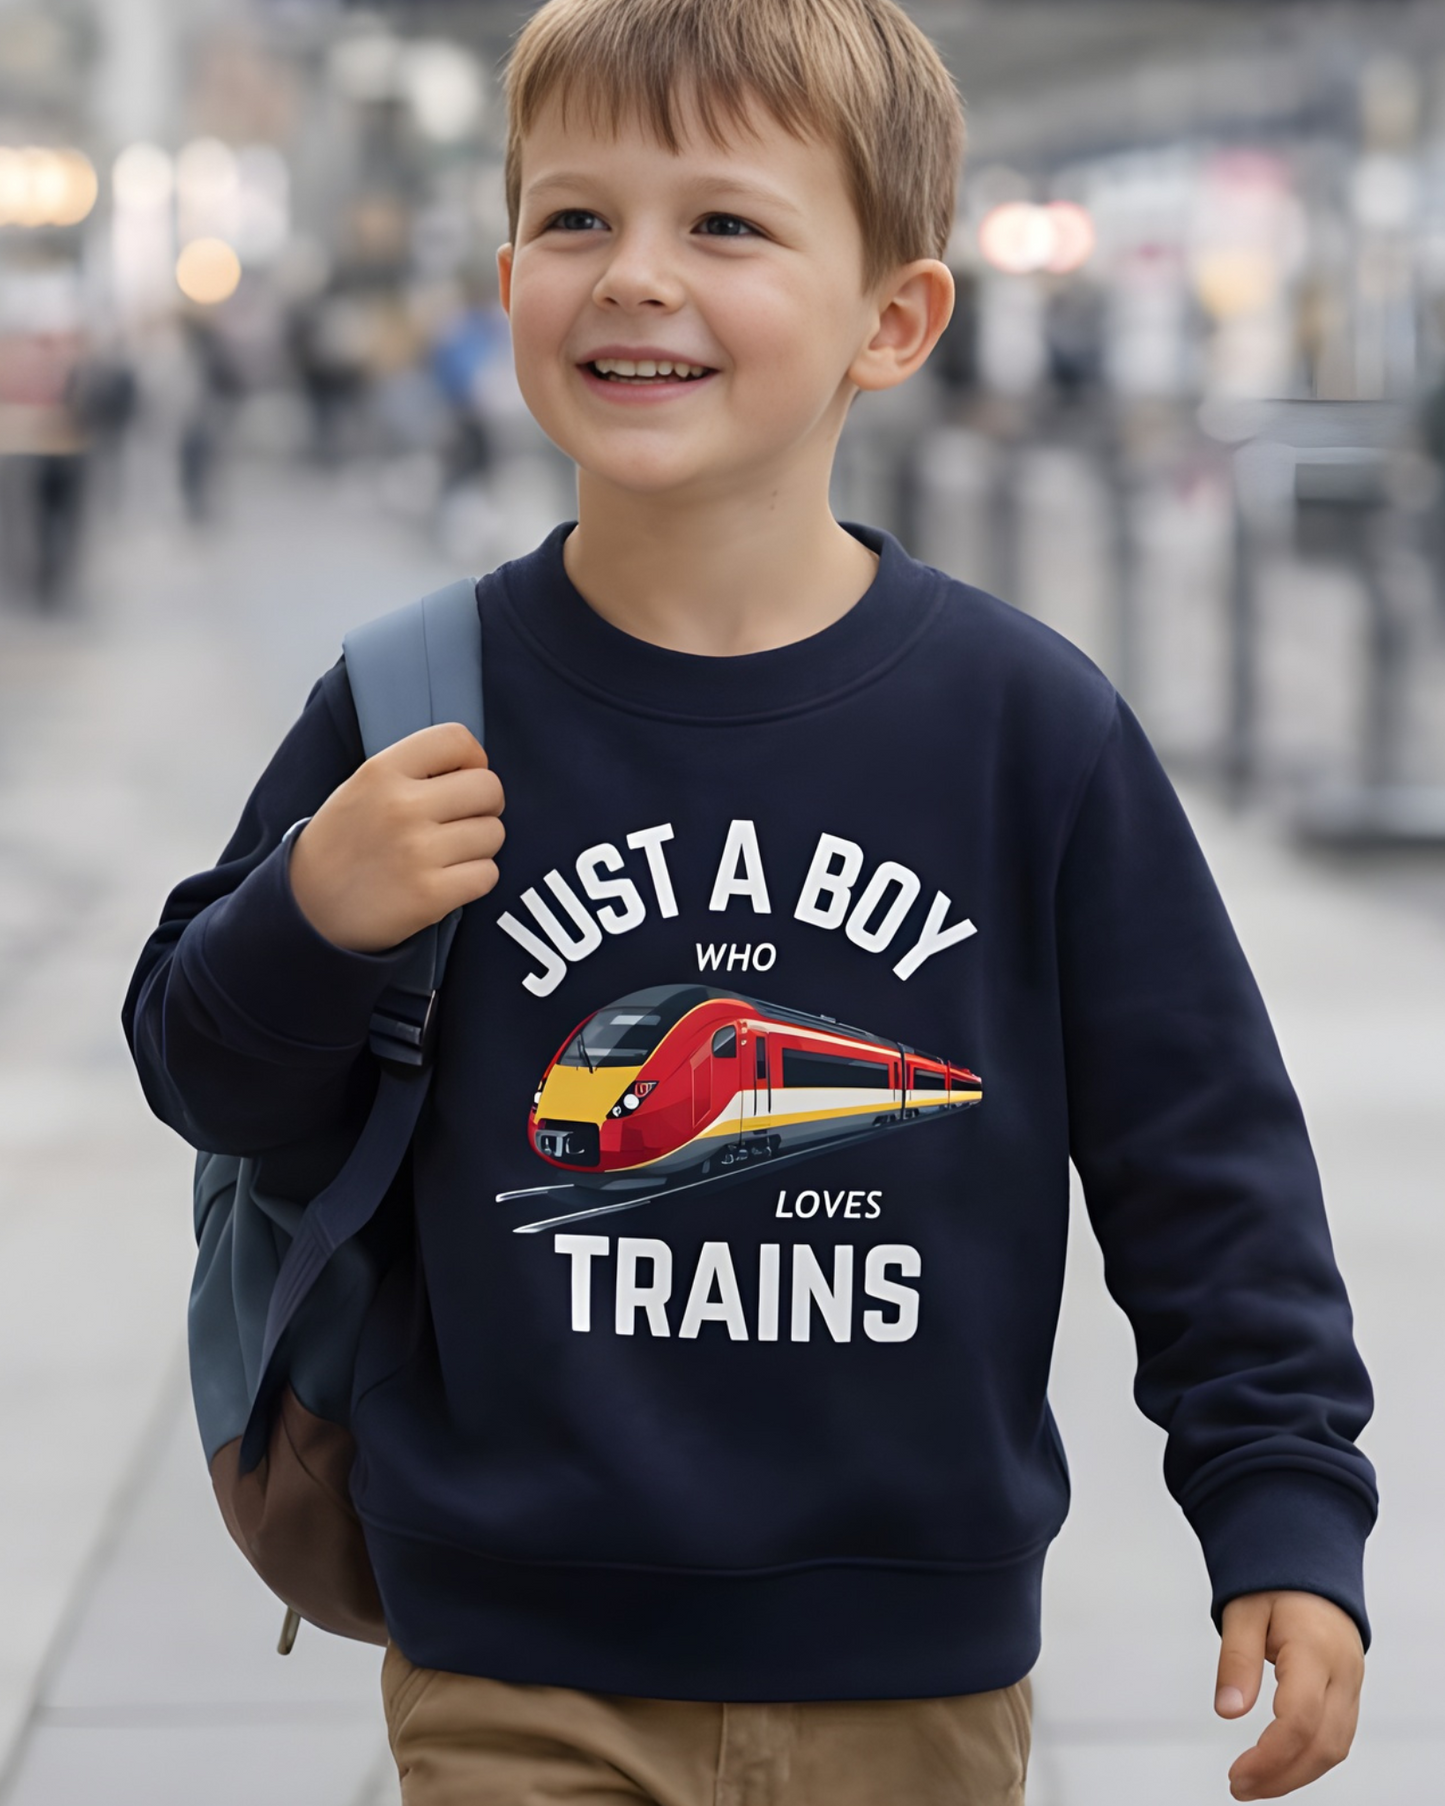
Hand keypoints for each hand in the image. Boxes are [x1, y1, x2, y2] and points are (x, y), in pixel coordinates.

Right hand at [289, 723, 504, 951]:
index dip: (473, 759)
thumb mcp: (362, 788)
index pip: (456, 739)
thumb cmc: (343, 844)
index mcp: (382, 771)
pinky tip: (447, 880)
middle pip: (489, 788)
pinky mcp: (431, 895)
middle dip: (486, 805)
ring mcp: (417, 852)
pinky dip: (475, 879)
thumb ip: (413, 771)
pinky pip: (488, 874)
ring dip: (480, 845)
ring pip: (494, 833)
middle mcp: (401, 806)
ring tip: (448, 854)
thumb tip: (474, 767)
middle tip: (463, 820)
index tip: (465, 777)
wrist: (308, 911)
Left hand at [1215, 1590, 1363, 1798]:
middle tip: (1241, 1786)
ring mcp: (1353, 1683)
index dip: (1270, 1757)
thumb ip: (1236, 1659)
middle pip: (1323, 1745)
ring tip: (1255, 1784)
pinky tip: (1281, 1766)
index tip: (1237, 1774)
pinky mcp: (1351, 1691)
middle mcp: (1343, 1671)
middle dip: (1283, 1777)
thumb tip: (1227, 1710)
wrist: (1310, 1561)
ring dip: (1297, 1775)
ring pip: (1335, 1747)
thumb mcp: (1243, 1609)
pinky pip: (1338, 1736)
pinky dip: (1311, 1758)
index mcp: (1316, 1649)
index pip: (1300, 1720)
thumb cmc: (1276, 1580)